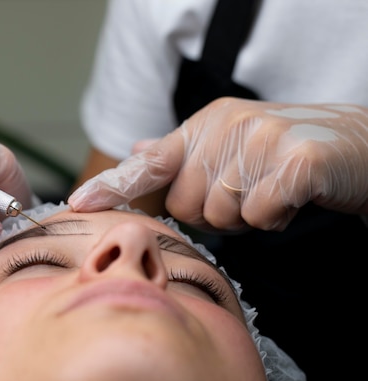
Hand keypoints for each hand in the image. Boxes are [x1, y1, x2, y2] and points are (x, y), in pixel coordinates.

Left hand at [69, 98, 367, 230]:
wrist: (357, 145)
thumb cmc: (286, 151)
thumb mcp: (231, 144)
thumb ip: (182, 152)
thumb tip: (137, 148)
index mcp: (204, 125)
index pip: (149, 160)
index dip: (111, 185)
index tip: (77, 204)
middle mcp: (226, 127)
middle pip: (186, 206)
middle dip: (214, 212)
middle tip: (249, 192)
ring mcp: (260, 140)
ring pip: (222, 217)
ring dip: (247, 218)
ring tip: (271, 192)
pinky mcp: (295, 160)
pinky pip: (259, 216)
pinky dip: (275, 219)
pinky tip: (291, 200)